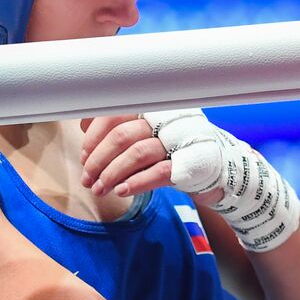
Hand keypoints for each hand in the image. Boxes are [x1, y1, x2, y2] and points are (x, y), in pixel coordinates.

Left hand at [79, 115, 221, 202]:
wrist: (215, 169)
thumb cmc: (172, 150)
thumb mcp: (145, 134)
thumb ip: (117, 126)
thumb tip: (85, 124)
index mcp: (152, 108)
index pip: (116, 113)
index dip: (95, 135)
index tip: (84, 154)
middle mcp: (165, 120)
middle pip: (123, 135)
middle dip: (99, 159)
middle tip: (88, 177)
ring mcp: (178, 141)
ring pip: (137, 153)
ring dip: (113, 173)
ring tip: (100, 189)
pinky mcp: (189, 164)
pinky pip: (158, 172)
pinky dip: (136, 182)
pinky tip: (122, 190)